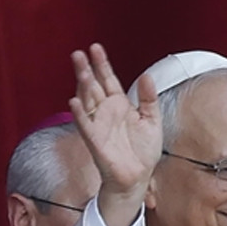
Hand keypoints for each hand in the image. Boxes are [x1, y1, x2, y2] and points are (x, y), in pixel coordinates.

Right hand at [68, 44, 161, 225]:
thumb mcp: (152, 120)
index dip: (102, 64)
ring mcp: (99, 125)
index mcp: (119, 105)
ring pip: (87, 100)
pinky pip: (85, 125)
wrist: (138, 178)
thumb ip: (149, 99)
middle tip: (79, 53)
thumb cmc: (142, 152)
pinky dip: (79, 114)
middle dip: (87, 69)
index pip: (108, 80)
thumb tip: (146, 76)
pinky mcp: (96, 141)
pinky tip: (74, 102)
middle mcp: (106, 112)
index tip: (96, 48)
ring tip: (78, 67)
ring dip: (81, 84)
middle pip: (93, 86)